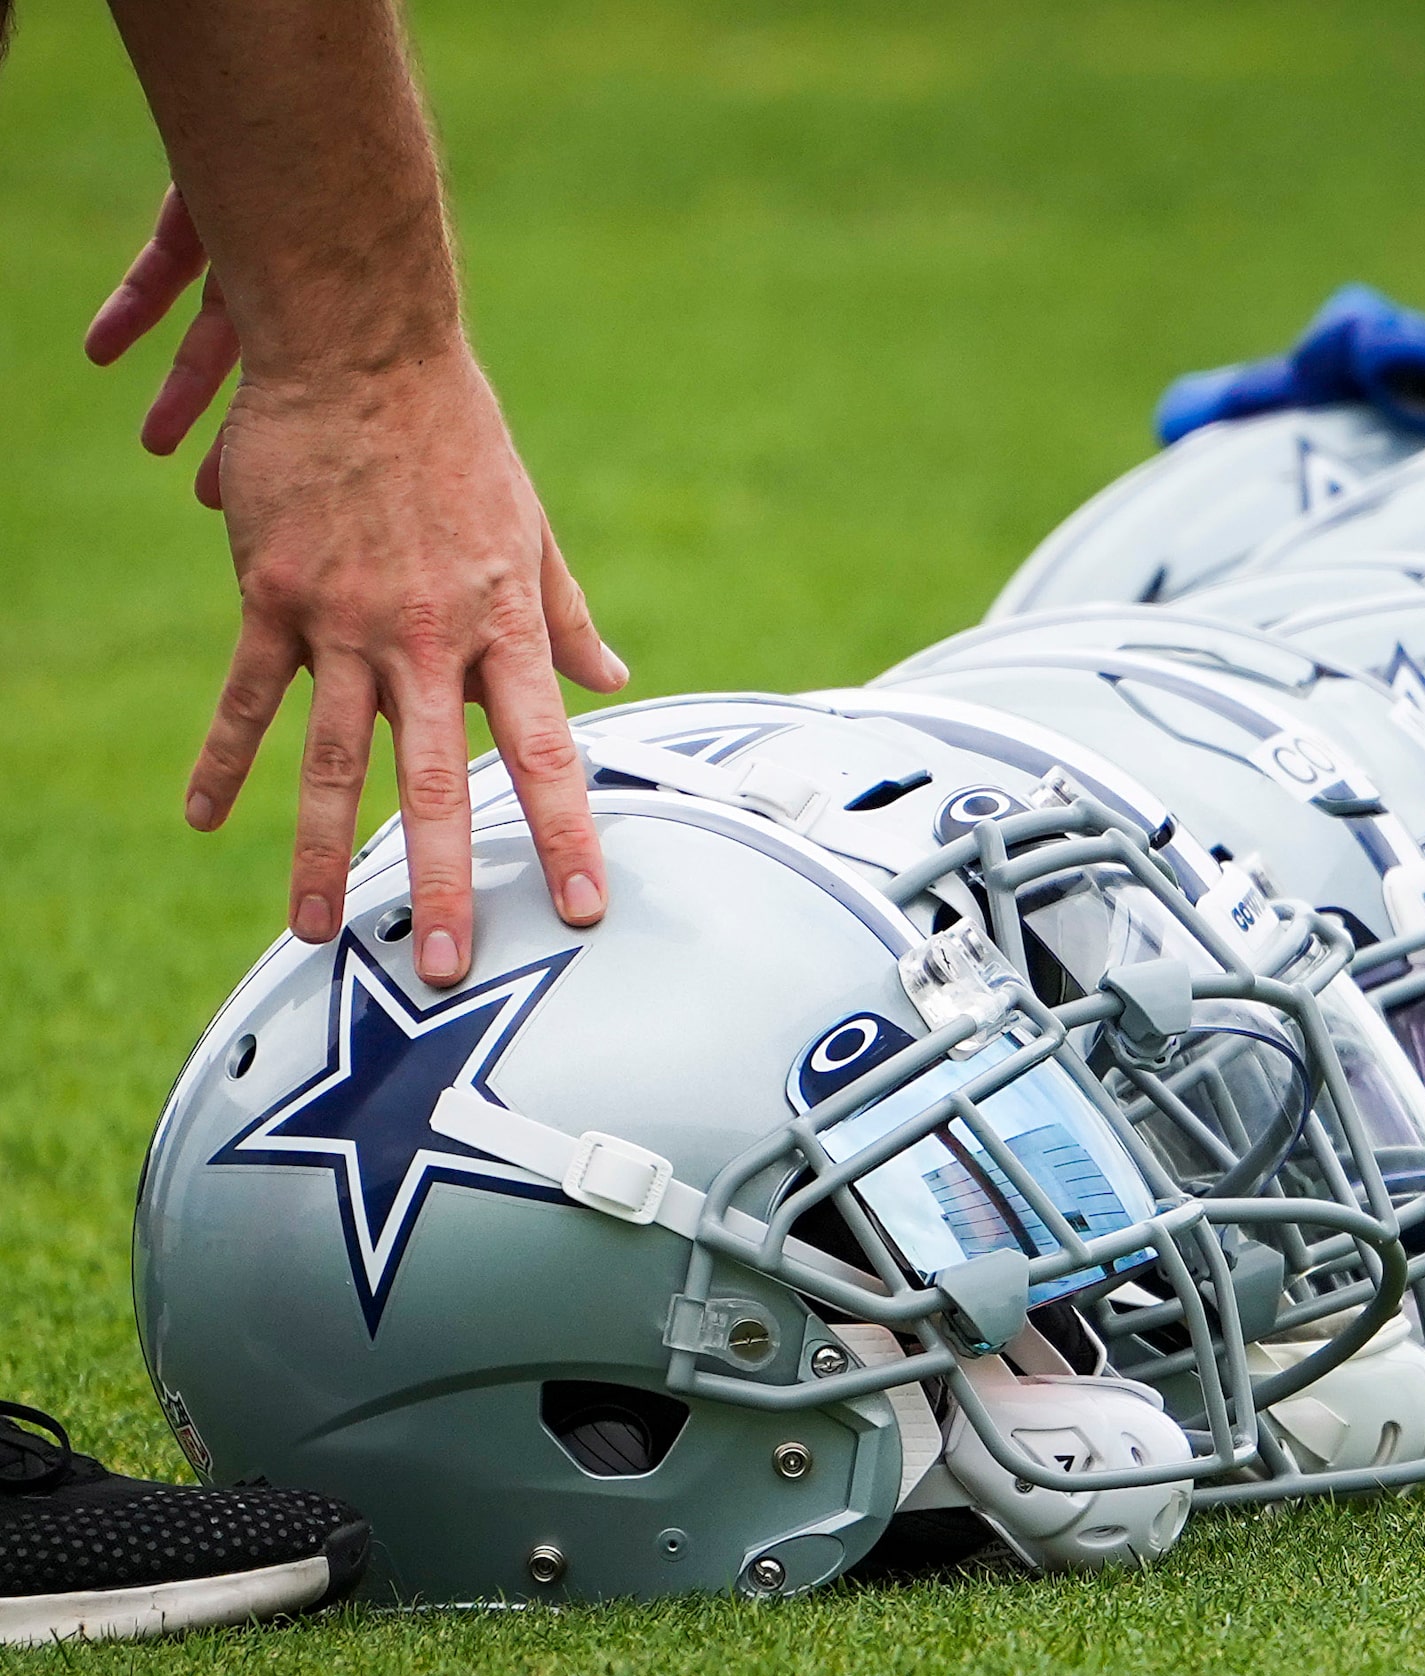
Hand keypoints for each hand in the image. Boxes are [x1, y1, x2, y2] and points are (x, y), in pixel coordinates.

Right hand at [88, 190, 628, 984]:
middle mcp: (430, 639)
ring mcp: (346, 622)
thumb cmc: (459, 438)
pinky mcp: (273, 597)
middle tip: (442, 968)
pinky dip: (221, 759)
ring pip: (334, 761)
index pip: (547, 755)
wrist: (362, 349)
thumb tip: (616, 679)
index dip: (565, 836)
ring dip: (322, 853)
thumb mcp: (533, 529)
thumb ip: (565, 617)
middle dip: (443, 881)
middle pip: (439, 783)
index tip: (582, 909)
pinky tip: (200, 820)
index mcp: (505, 627)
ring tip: (314, 934)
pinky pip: (249, 696)